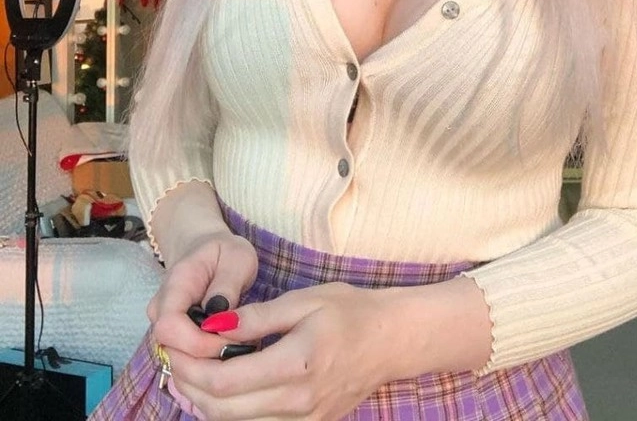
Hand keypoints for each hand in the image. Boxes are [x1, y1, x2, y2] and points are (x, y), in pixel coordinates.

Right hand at [148, 230, 258, 361]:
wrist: (206, 251)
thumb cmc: (225, 253)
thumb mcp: (237, 257)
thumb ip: (228, 284)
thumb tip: (218, 315)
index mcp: (175, 285)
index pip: (169, 326)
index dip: (197, 343)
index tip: (231, 341)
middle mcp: (160, 310)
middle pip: (172, 351)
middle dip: (208, 359)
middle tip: (243, 348)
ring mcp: (163, 328)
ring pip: (177, 362)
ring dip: (209, 365)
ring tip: (241, 347)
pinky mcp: (172, 341)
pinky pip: (184, 364)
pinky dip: (206, 366)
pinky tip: (230, 353)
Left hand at [168, 281, 394, 419]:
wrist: (390, 340)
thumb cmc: (350, 311)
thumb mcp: (304, 300)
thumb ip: (257, 317)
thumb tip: (213, 326)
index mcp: (297, 364)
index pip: (225, 381)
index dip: (191, 368)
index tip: (174, 344)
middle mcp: (297, 402)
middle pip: (221, 410)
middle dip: (188, 385)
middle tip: (173, 357)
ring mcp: (302, 420)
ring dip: (203, 402)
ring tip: (186, 372)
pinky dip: (227, 411)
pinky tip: (216, 390)